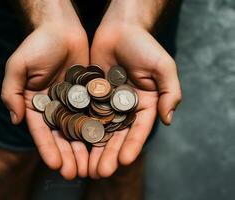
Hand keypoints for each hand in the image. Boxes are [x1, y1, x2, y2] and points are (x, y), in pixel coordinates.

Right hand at [1, 0, 88, 179]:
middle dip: (68, 155)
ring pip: (80, 130)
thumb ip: (11, 92)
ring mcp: (74, 103)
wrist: (61, 29)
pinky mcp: (89, 96)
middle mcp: (55, 107)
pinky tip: (106, 145)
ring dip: (85, 149)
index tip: (56, 165)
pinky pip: (95, 114)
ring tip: (92, 167)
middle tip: (76, 173)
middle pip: (62, 136)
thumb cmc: (38, 45)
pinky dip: (100, 130)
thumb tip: (15, 120)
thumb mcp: (18, 66)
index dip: (48, 149)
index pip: (41, 131)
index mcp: (36, 104)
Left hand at [88, 1, 181, 177]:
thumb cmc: (143, 45)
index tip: (123, 161)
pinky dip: (77, 129)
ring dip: (91, 149)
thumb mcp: (163, 67)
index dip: (132, 145)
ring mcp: (104, 104)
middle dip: (108, 154)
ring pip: (97, 130)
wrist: (119, 29)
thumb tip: (168, 120)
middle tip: (100, 171)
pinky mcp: (87, 96)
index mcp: (142, 106)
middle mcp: (122, 109)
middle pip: (115, 135)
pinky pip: (82, 114)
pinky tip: (70, 143)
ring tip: (85, 167)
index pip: (138, 130)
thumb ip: (170, 92)